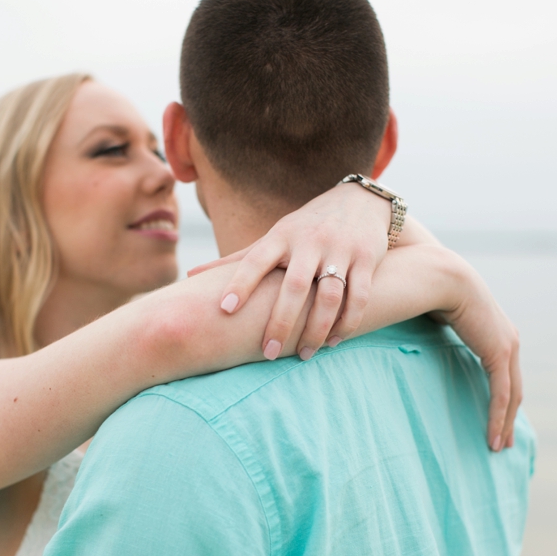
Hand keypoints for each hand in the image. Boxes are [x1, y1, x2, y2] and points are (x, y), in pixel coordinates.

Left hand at [188, 182, 389, 360]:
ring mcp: (341, 250)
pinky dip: (348, 322)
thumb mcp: (273, 237)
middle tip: (267, 352)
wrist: (360, 201)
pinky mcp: (367, 259)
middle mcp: (310, 241)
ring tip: (304, 354)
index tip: (224, 310)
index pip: (255, 259)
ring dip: (317, 329)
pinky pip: (360, 296)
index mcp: (281, 236)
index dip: (239, 284)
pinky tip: (334, 341)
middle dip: (281, 321)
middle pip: (295, 286)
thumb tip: (189, 275)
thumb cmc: (305, 227)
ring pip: (330, 296)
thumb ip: (237, 260)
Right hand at [435, 265, 522, 451]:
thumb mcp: (441, 315)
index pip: (506, 374)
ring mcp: (508, 347)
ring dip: (505, 423)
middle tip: (503, 441)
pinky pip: (501, 394)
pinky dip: (498, 417)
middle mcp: (509, 341)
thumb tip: (424, 328)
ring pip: (512, 397)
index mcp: (498, 333)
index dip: (503, 398)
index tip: (498, 418)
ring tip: (497, 446)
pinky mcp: (499, 354)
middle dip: (510, 417)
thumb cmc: (436, 291)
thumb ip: (443, 327)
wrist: (445, 277)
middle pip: (514, 389)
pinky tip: (492, 436)